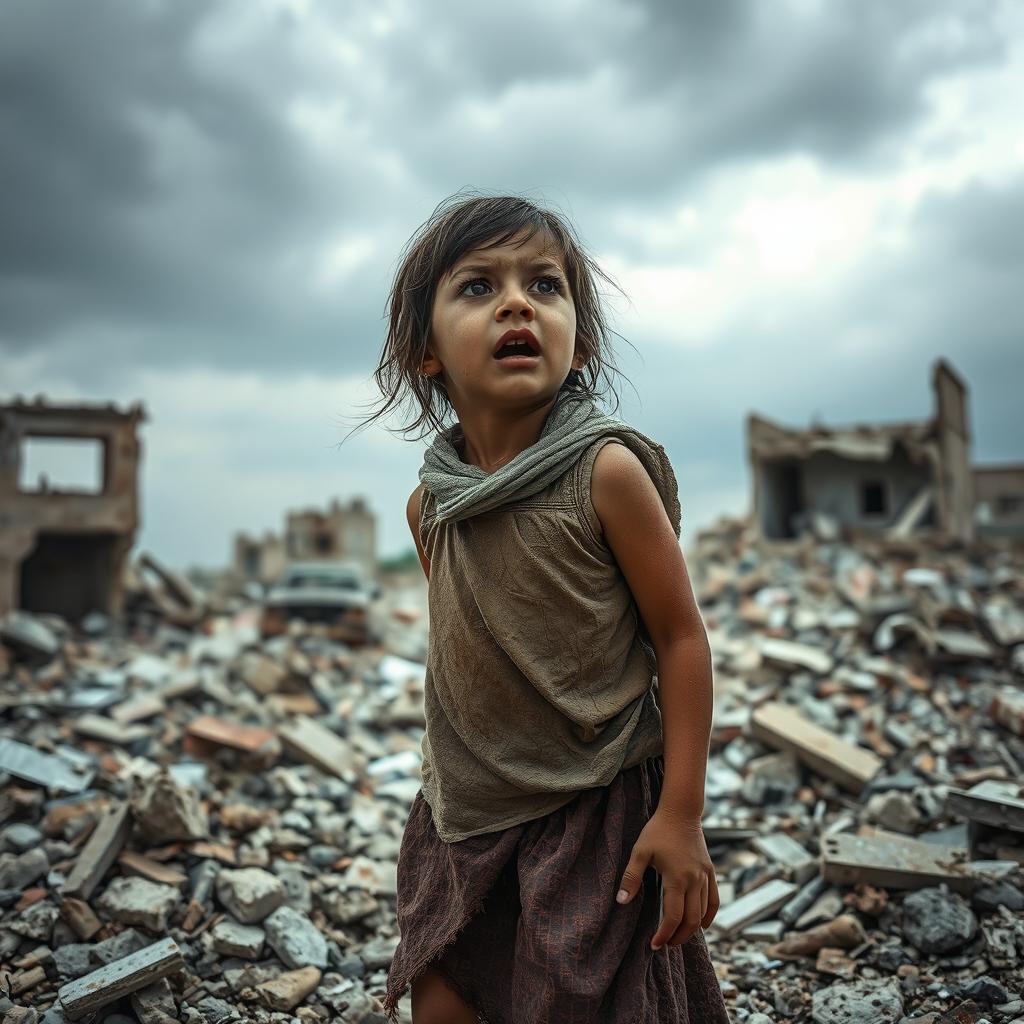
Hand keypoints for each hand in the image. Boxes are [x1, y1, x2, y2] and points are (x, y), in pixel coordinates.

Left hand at [615, 809, 718, 948]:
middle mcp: (694, 880)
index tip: (654, 944)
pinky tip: (701, 924)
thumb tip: (621, 902)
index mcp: (677, 878)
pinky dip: (709, 916)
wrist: (681, 812)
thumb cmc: (657, 831)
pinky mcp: (710, 871)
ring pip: (704, 913)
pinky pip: (714, 900)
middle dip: (679, 937)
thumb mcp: (640, 852)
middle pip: (691, 920)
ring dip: (692, 929)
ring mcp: (705, 876)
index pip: (673, 917)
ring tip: (678, 936)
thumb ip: (631, 877)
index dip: (664, 934)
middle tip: (666, 944)